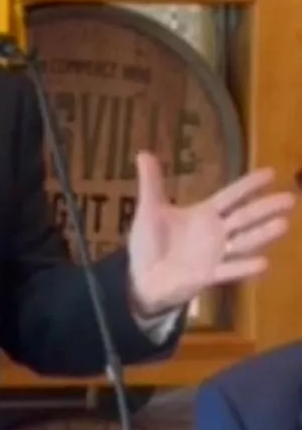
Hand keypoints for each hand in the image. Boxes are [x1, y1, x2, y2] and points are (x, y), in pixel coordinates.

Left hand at [127, 151, 295, 316]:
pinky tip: (263, 263)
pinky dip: (244, 267)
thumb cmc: (151, 242)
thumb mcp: (149, 209)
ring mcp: (215, 255)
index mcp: (203, 214)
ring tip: (284, 224)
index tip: (271, 172)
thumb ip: (151, 183)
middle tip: (290, 198)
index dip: (248, 185)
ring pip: (244, 242)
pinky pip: (229, 270)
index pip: (230, 196)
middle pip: (244, 217)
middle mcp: (215, 233)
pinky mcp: (209, 275)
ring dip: (262, 234)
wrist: (143, 276)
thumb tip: (143, 152)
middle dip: (266, 207)